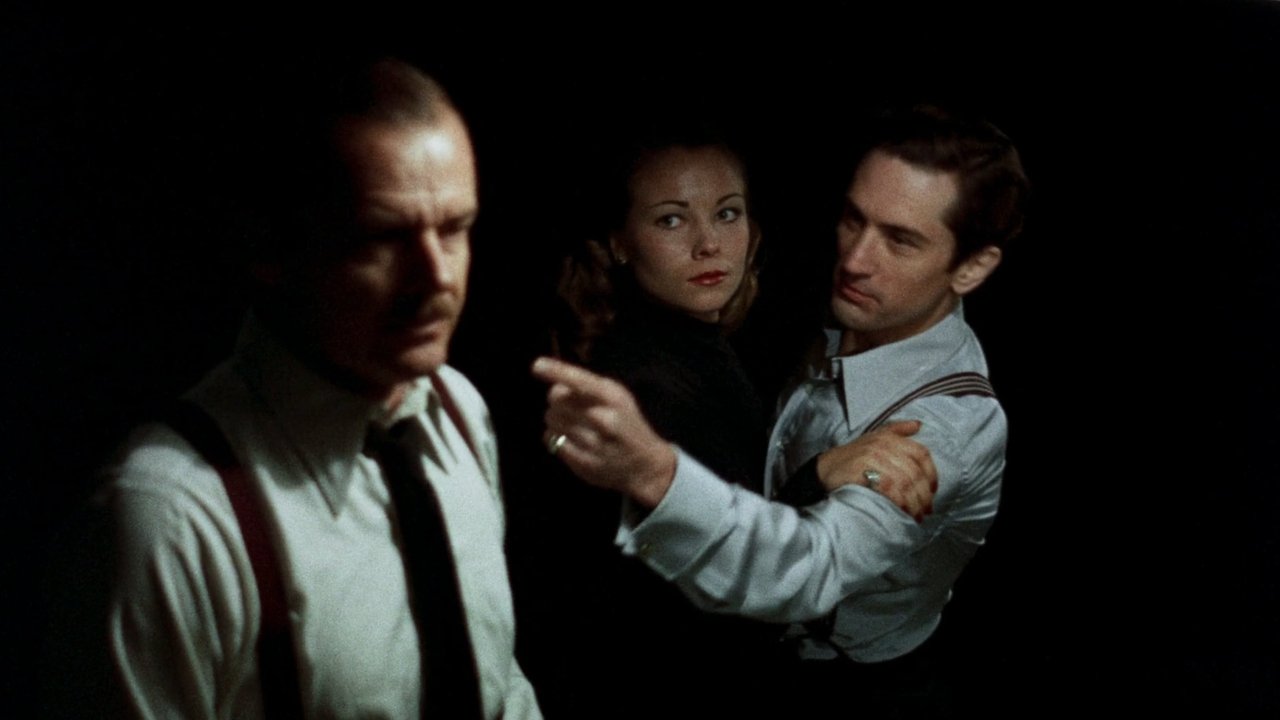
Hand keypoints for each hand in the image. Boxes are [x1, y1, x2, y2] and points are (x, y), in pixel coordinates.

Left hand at [532, 357, 676, 507]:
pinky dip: (554, 437)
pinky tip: (570, 438)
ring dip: (555, 419)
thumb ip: (589, 387)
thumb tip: (554, 382)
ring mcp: (593, 443)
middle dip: (556, 401)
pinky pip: (551, 440)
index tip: (537, 365)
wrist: (645, 466)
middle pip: (557, 399)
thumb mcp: (618, 398)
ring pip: (552, 420)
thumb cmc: (627, 424)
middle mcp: (603, 419)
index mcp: (613, 398)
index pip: (581, 380)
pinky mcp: (583, 463)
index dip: (557, 371)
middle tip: (569, 407)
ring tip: (572, 424)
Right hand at [816, 421, 936, 521]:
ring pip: (904, 482)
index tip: (933, 491)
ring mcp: (871, 458)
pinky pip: (888, 488)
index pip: (921, 454)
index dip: (931, 474)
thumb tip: (918, 424)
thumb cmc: (853, 457)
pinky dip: (899, 502)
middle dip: (924, 495)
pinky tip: (901, 511)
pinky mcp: (861, 471)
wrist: (824, 469)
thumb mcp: (874, 439)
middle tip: (926, 510)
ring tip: (916, 515)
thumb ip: (897, 431)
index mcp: (889, 438)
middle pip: (915, 472)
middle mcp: (882, 446)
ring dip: (914, 502)